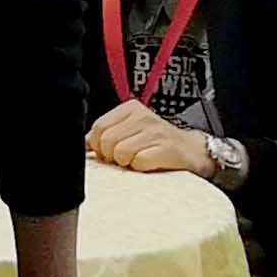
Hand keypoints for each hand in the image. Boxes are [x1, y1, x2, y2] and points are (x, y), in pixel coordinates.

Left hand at [89, 100, 218, 176]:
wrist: (193, 151)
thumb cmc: (157, 143)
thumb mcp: (130, 131)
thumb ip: (107, 134)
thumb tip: (84, 144)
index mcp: (130, 109)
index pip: (98, 128)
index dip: (98, 145)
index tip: (108, 152)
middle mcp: (143, 116)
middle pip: (107, 141)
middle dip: (112, 156)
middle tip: (124, 158)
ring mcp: (156, 131)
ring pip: (121, 152)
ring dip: (127, 162)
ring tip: (138, 159)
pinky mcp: (167, 148)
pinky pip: (140, 162)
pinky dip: (142, 167)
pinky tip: (150, 164)